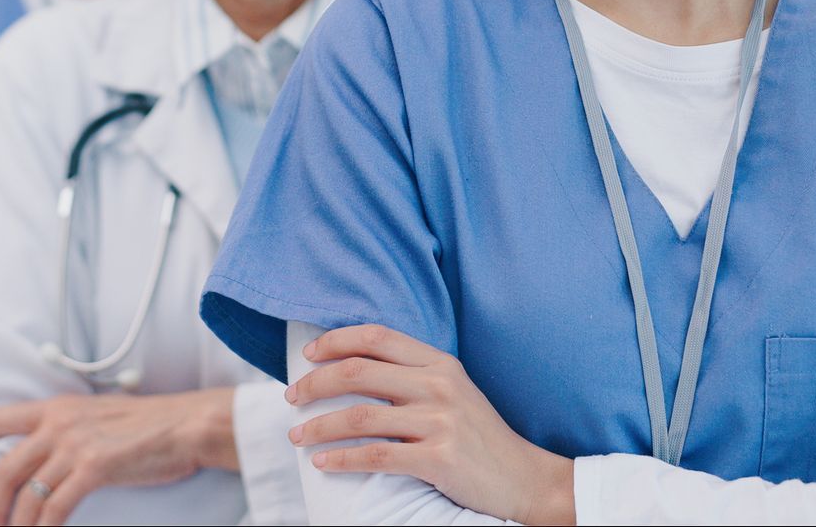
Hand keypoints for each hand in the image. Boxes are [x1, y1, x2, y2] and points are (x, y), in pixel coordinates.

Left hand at [0, 388, 236, 525]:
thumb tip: (44, 453)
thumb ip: (66, 429)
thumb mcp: (96, 415)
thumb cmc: (148, 424)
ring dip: (16, 522)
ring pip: (27, 493)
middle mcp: (58, 422)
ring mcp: (75, 445)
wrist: (185, 424)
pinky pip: (55, 507)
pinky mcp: (93, 468)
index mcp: (56, 407)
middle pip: (6, 467)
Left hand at [287, 325, 574, 525]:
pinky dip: (342, 459)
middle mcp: (439, 385)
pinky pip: (376, 456)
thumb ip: (413, 375)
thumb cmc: (479, 435)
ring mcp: (440, 422)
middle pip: (358, 372)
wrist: (524, 478)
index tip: (308, 355)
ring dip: (319, 427)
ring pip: (359, 417)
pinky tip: (323, 462)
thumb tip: (351, 369)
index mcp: (440, 362)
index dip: (336, 341)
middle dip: (314, 384)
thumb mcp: (453, 391)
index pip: (376, 336)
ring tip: (297, 436)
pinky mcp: (439, 459)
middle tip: (291, 398)